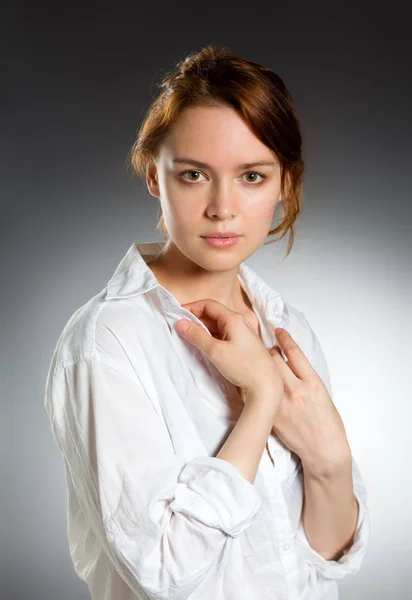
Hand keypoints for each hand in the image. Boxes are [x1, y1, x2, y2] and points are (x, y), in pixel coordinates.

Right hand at [175, 299, 283, 408]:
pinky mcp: (243, 345)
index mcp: (234, 319)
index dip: (191, 307)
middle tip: (180, 327)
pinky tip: (203, 345)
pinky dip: (211, 337)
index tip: (177, 315)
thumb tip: (180, 323)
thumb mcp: (215, 351)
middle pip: (213, 314)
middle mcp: (240, 323)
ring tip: (188, 337)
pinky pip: (223, 335)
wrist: (266, 385)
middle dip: (196, 318)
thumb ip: (196, 336)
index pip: (208, 305)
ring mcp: (242, 334)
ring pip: (218, 326)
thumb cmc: (244, 367)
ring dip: (203, 329)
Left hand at [268, 327, 350, 474]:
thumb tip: (293, 366)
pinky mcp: (272, 415)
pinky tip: (252, 382)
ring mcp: (281, 403)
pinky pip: (256, 394)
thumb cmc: (327, 423)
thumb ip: (307, 378)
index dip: (284, 339)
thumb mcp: (323, 394)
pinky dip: (254, 384)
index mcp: (312, 383)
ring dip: (260, 366)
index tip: (278, 331)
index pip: (295, 353)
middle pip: (273, 360)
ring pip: (263, 374)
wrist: (323, 449)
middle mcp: (296, 390)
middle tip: (266, 349)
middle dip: (268, 351)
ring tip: (258, 364)